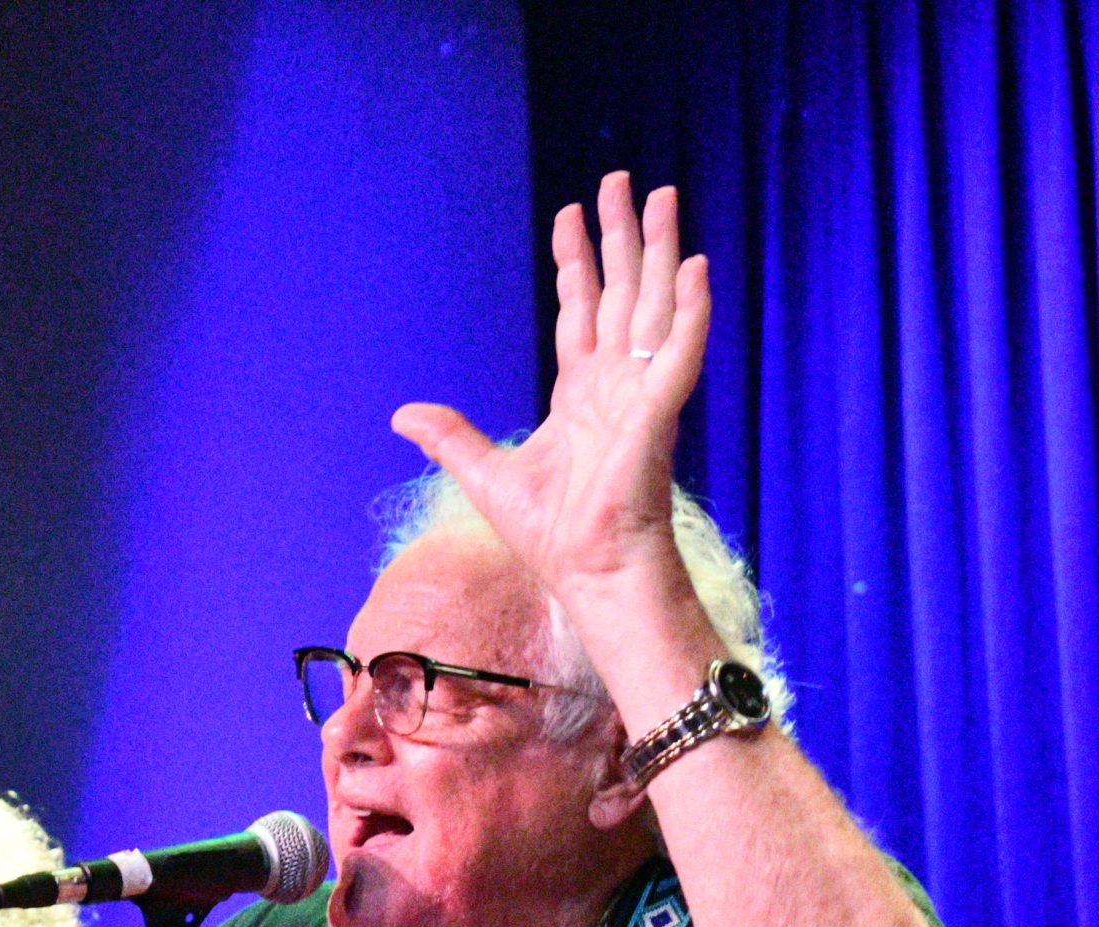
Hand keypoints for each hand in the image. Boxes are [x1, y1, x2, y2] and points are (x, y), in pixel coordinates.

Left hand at [394, 171, 710, 593]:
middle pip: (621, 292)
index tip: (572, 214)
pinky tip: (697, 266)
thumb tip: (402, 415)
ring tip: (665, 197)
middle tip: (621, 180)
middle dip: (622, 236)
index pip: (582, 311)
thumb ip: (451, 438)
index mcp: (580, 395)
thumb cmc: (553, 536)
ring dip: (660, 250)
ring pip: (654, 304)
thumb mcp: (487, 476)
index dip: (577, 262)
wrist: (588, 574)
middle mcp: (615, 385)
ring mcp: (641, 395)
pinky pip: (680, 353)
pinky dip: (691, 310)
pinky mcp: (659, 413)